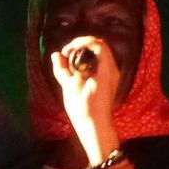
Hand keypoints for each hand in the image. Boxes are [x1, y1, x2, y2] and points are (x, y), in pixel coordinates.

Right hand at [50, 37, 118, 161]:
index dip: (81, 42)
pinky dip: (87, 60)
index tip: (68, 50)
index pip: (98, 44)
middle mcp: (113, 70)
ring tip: (68, 59)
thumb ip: (62, 69)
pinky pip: (99, 62)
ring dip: (83, 52)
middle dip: (81, 45)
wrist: (95, 126)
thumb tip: (56, 55)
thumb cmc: (83, 109)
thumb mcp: (69, 87)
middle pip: (99, 46)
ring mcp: (112, 74)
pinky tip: (75, 67)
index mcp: (106, 70)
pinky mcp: (108, 79)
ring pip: (99, 53)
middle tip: (66, 53)